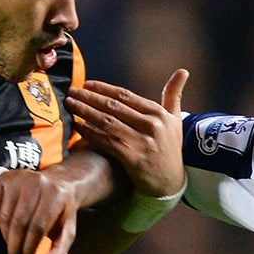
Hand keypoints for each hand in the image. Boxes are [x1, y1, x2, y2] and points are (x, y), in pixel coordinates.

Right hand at [0, 167, 83, 253]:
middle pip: (19, 222)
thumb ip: (60, 249)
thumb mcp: (67, 229)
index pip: (38, 226)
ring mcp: (18, 178)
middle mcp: (36, 183)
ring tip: (12, 247)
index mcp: (55, 195)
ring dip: (6, 237)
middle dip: (15, 246)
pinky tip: (4, 229)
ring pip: (4, 216)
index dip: (29, 247)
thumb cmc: (61, 210)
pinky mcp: (3, 178)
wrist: (58, 182)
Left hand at [67, 70, 188, 198]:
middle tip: (72, 91)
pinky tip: (78, 126)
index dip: (104, 88)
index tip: (87, 84)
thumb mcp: (176, 120)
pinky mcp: (132, 159)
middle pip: (113, 106)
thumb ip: (174, 94)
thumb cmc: (170, 148)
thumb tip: (183, 70)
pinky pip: (106, 142)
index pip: (125, 96)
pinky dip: (90, 133)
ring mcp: (141, 142)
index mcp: (158, 113)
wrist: (171, 182)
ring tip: (70, 104)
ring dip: (85, 111)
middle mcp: (151, 125)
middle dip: (89, 97)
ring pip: (107, 122)